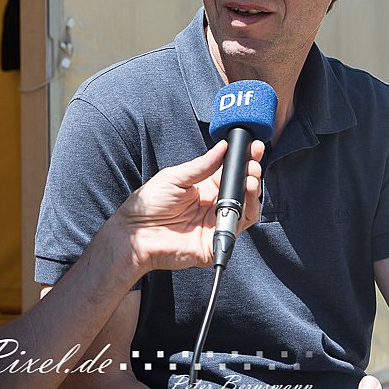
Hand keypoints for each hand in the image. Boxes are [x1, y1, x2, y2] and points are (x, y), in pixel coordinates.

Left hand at [112, 139, 263, 272]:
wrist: (135, 233)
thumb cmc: (148, 205)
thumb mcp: (174, 177)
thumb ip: (201, 165)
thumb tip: (222, 147)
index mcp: (203, 188)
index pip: (230, 173)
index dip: (242, 161)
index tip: (253, 147)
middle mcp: (213, 205)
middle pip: (241, 189)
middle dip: (251, 173)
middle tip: (252, 162)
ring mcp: (217, 223)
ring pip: (246, 206)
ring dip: (252, 190)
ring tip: (250, 177)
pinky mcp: (217, 240)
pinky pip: (240, 226)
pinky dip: (247, 210)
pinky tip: (245, 195)